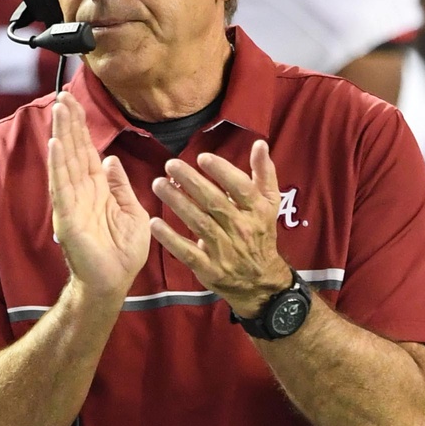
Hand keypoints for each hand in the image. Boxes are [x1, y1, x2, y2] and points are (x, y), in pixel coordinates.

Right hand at [48, 92, 149, 298]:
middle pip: (73, 150)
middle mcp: (82, 192)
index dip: (81, 128)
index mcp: (98, 189)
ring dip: (61, 135)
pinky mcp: (67, 217)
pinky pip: (61, 186)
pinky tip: (54, 144)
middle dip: (69, 123)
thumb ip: (121, 186)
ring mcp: (72, 203)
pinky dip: (57, 165)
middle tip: (63, 95)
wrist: (114, 282)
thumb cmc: (123, 253)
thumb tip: (111, 160)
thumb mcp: (133, 212)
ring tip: (58, 110)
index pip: (87, 151)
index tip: (74, 103)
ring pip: (65, 162)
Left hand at [149, 140, 291, 317]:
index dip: (222, 171)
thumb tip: (259, 145)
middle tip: (170, 165)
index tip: (202, 157)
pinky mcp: (210, 268)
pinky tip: (154, 223)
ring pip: (199, 223)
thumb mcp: (269, 204)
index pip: (240, 188)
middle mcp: (242, 229)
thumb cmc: (261, 234)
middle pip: (215, 202)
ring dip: (177, 203)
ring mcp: (225, 250)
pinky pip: (188, 252)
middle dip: (191, 182)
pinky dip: (170, 238)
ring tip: (159, 184)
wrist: (260, 280)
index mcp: (257, 211)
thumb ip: (264, 174)